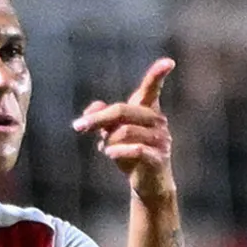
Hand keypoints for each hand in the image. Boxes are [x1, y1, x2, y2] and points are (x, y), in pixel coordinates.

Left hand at [72, 58, 177, 205]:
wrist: (147, 184)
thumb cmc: (131, 155)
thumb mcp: (113, 134)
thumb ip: (102, 119)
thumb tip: (91, 108)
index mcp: (148, 111)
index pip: (152, 89)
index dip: (158, 74)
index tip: (169, 62)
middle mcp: (158, 122)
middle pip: (122, 110)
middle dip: (97, 119)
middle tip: (78, 126)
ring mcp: (161, 140)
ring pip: (125, 131)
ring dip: (108, 141)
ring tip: (106, 149)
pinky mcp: (159, 158)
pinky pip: (137, 150)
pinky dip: (118, 152)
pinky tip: (110, 154)